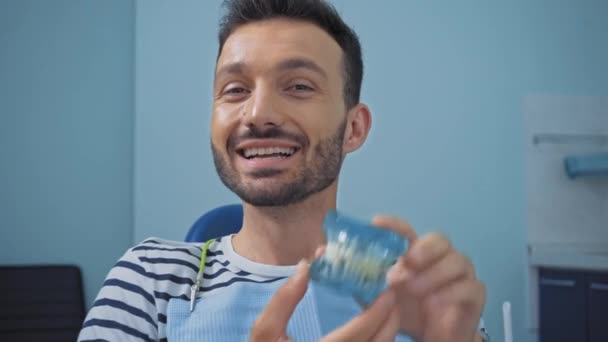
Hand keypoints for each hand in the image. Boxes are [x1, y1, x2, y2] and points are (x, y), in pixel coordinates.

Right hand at [250, 260, 400, 341]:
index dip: (378, 312)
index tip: (386, 291)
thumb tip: (305, 266)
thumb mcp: (265, 334)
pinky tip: (374, 331)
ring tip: (385, 312)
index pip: (360, 333)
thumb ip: (282, 301)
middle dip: (391, 320)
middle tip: (391, 297)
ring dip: (388, 333)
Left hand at [372, 216, 485, 341]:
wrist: (431, 336)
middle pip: (439, 239)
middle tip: (406, 264)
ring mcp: (461, 274)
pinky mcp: (475, 293)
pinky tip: (432, 303)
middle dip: (422, 249)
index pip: (407, 232)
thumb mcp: (380, 297)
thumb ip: (365, 282)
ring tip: (413, 290)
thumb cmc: (407, 311)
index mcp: (416, 254)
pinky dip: (450, 293)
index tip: (377, 223)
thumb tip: (340, 264)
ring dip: (432, 274)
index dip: (393, 225)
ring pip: (457, 261)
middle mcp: (441, 257)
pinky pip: (470, 286)